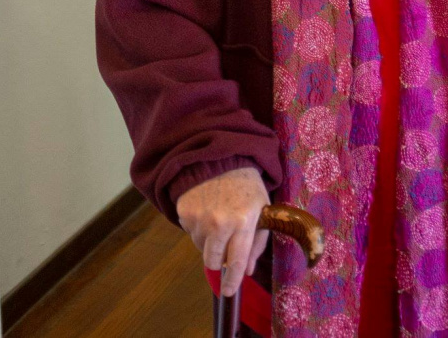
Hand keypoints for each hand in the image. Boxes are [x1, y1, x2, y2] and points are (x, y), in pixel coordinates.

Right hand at [176, 166, 269, 296]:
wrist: (220, 155)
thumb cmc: (246, 184)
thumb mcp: (262, 208)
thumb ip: (257, 242)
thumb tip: (248, 271)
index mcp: (244, 221)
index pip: (237, 262)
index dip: (233, 281)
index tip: (228, 292)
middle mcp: (220, 222)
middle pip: (214, 261)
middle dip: (220, 261)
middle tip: (224, 248)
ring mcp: (200, 218)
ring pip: (201, 248)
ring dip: (208, 241)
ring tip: (218, 217)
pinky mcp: (185, 211)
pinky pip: (190, 232)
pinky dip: (198, 227)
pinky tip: (207, 209)